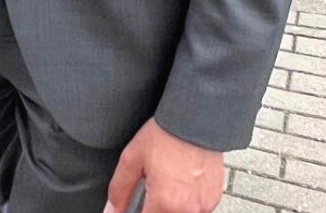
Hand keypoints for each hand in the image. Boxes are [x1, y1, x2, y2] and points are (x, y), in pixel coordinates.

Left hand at [106, 119, 223, 212]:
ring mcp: (203, 207)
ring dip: (170, 206)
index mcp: (165, 202)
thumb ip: (119, 189)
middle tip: (152, 187)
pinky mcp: (213, 200)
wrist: (195, 121)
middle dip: (154, 208)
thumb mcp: (132, 158)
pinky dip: (186, 202)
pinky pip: (195, 210)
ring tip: (167, 183)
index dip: (137, 212)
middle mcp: (187, 210)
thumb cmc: (166, 135)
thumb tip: (112, 210)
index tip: (136, 204)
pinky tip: (180, 183)